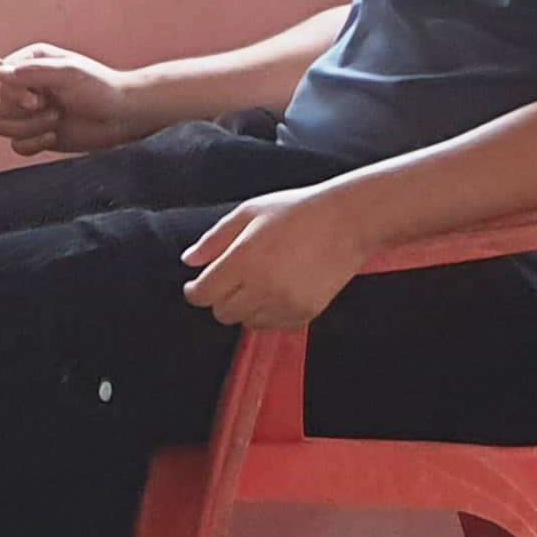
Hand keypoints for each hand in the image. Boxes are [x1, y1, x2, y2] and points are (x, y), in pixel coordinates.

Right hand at [0, 45, 152, 158]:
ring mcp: (28, 112)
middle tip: (48, 108)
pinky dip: (32, 144)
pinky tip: (54, 137)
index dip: (10, 93)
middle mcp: (25, 86)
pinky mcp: (35, 135)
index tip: (37, 100)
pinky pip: (15, 146)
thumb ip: (32, 72)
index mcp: (30, 63)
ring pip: (1, 126)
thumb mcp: (69, 72)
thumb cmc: (100, 88)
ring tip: (57, 119)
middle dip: (17, 112)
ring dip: (29, 128)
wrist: (121, 117)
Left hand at [180, 183, 378, 331]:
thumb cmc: (297, 211)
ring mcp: (285, 303)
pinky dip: (270, 314)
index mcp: (243, 260)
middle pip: (222, 313)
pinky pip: (273, 326)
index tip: (197, 285)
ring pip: (246, 322)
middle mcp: (262, 287)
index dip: (194, 291)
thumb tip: (189, 260)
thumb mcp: (250, 213)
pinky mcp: (304, 313)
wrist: (347, 221)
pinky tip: (280, 290)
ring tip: (261, 282)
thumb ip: (214, 238)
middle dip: (221, 297)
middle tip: (234, 279)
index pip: (202, 295)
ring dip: (245, 307)